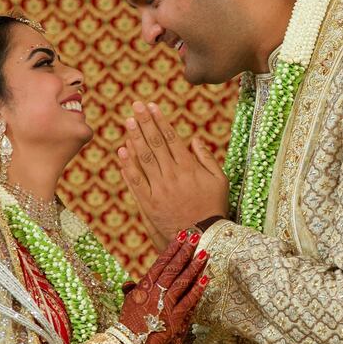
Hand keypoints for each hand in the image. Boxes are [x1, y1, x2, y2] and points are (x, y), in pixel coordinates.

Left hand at [118, 102, 228, 242]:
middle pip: (155, 143)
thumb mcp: (220, 180)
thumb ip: (207, 158)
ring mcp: (159, 189)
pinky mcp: (149, 204)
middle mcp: (173, 175)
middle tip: (135, 106)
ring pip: (144, 158)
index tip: (152, 106)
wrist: (203, 238)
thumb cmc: (214, 207)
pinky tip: (122, 151)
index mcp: (190, 167)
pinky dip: (128, 165)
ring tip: (128, 121)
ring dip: (135, 137)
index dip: (160, 121)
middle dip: (144, 122)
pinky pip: (136, 181)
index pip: (171, 138)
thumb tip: (194, 139)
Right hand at [118, 231, 209, 343]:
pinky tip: (206, 279)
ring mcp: (165, 305)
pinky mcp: (174, 319)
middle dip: (185, 251)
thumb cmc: (129, 324)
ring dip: (194, 266)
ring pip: (182, 282)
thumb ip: (133, 290)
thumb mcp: (129, 303)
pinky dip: (198, 290)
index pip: (161, 262)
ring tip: (204, 253)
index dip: (172, 248)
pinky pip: (188, 301)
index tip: (181, 235)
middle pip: (173, 268)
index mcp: (144, 286)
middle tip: (195, 236)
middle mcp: (155, 293)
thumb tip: (131, 282)